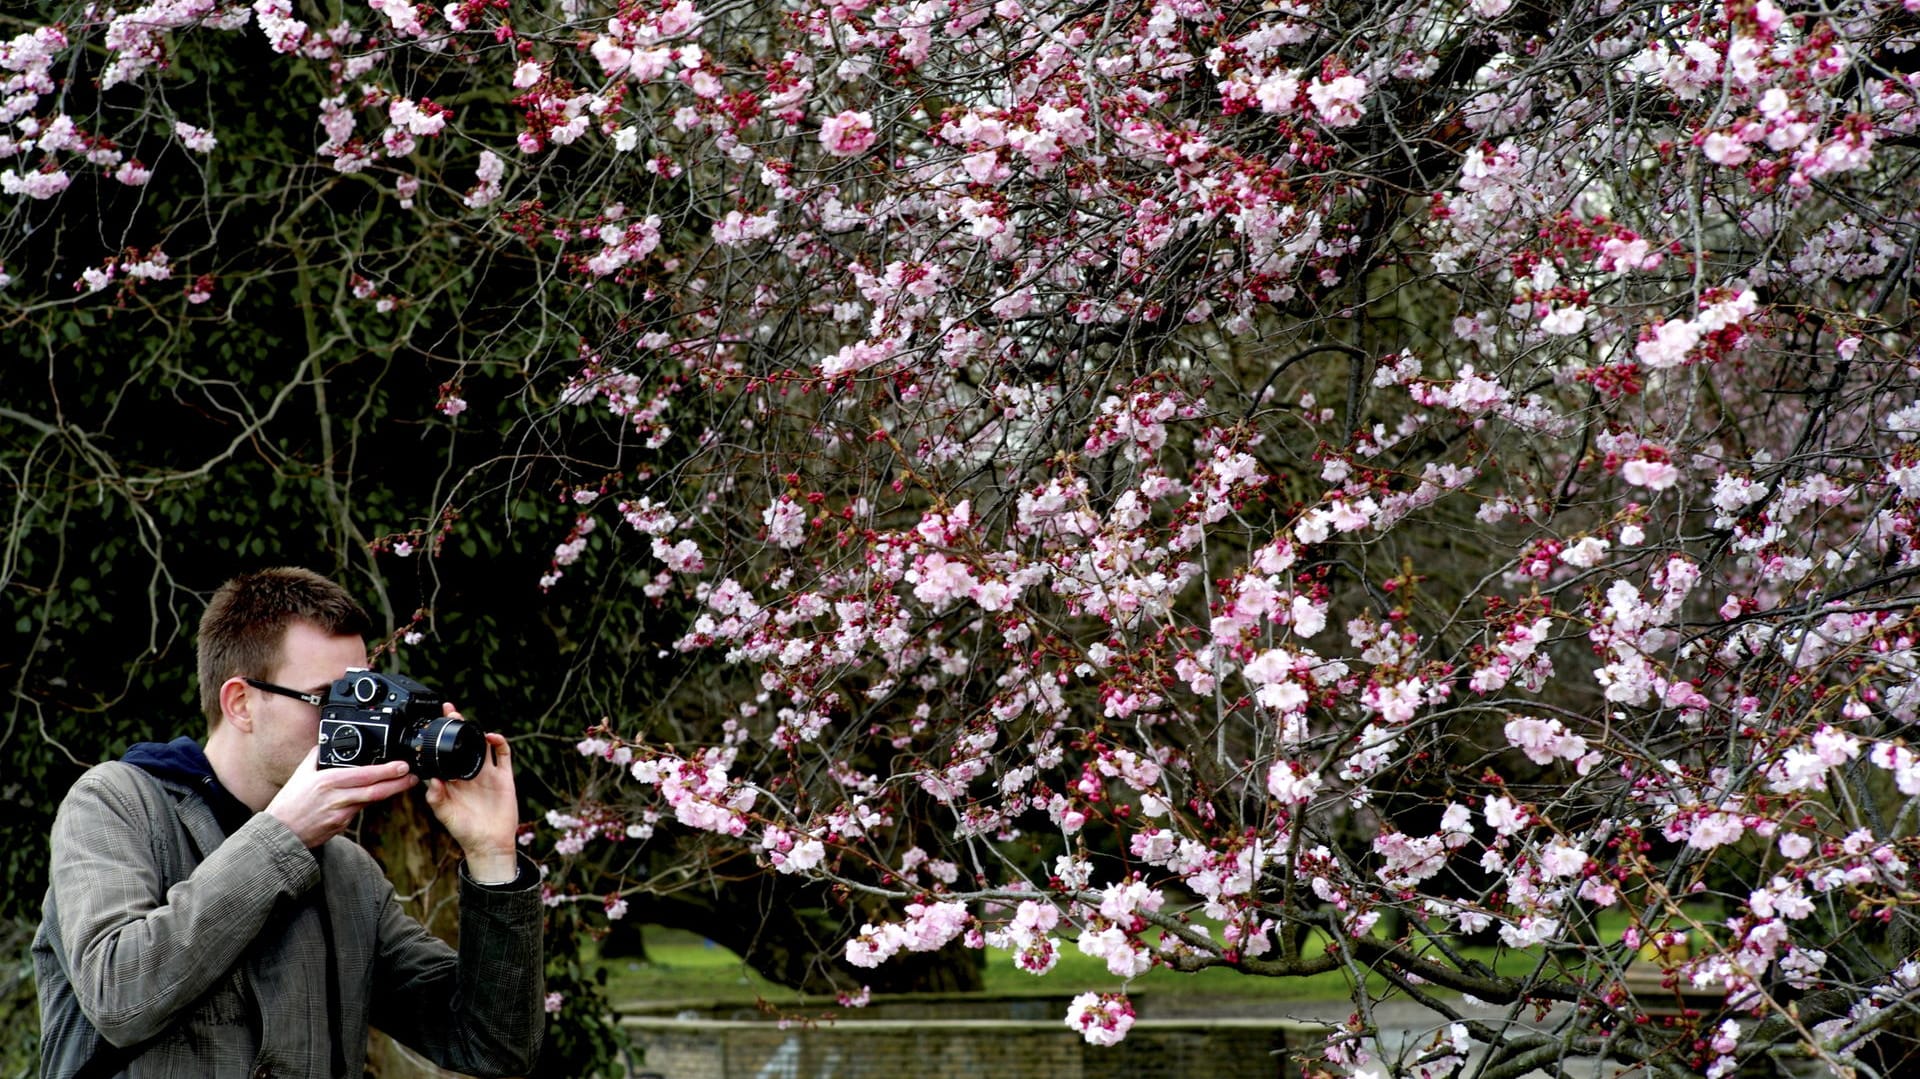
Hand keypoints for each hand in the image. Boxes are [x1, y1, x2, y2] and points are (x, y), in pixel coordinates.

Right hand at [267, 746, 416, 848]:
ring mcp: (340, 815)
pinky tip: (380, 795)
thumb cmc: (289, 803)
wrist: (280, 833)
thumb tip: (328, 741)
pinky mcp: (341, 826)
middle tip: (414, 776)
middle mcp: (336, 799)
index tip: (403, 766)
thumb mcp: (300, 774)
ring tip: (404, 782)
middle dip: (398, 784)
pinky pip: (360, 811)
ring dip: (389, 792)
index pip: (364, 775)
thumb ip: (316, 757)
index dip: (387, 771)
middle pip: (375, 791)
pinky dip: (370, 802)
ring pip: (371, 801)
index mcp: (327, 782)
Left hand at [423, 705, 520, 883]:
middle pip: (464, 743)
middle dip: (458, 727)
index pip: (445, 752)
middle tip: (450, 711)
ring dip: (476, 731)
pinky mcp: (504, 777)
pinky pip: (503, 755)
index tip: (433, 724)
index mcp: (453, 779)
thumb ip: (435, 797)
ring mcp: (487, 773)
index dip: (440, 738)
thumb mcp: (444, 814)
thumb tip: (431, 778)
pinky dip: (499, 743)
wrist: (489, 843)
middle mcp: (469, 773)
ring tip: (467, 721)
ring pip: (482, 745)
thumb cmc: (464, 830)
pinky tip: (491, 737)